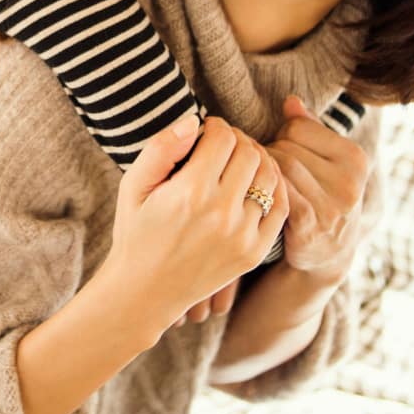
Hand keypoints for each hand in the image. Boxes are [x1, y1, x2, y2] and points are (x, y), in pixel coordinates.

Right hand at [108, 115, 287, 334]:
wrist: (145, 292)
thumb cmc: (136, 232)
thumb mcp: (133, 185)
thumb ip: (161, 148)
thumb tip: (193, 121)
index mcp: (190, 192)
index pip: (223, 137)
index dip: (215, 126)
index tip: (205, 132)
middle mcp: (221, 213)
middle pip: (249, 152)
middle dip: (237, 139)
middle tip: (223, 144)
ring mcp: (242, 235)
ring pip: (269, 175)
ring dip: (257, 159)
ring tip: (239, 161)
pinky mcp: (254, 252)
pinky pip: (280, 207)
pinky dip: (273, 187)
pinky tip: (256, 182)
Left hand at [268, 96, 369, 281]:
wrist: (327, 253)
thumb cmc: (320, 194)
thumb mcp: (324, 160)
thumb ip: (308, 128)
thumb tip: (290, 100)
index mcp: (355, 158)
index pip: (298, 126)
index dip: (282, 134)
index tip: (280, 148)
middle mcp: (350, 182)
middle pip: (286, 147)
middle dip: (269, 152)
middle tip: (264, 165)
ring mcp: (332, 206)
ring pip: (279, 167)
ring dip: (262, 170)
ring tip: (258, 176)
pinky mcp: (311, 226)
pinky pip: (277, 193)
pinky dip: (264, 188)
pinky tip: (259, 192)